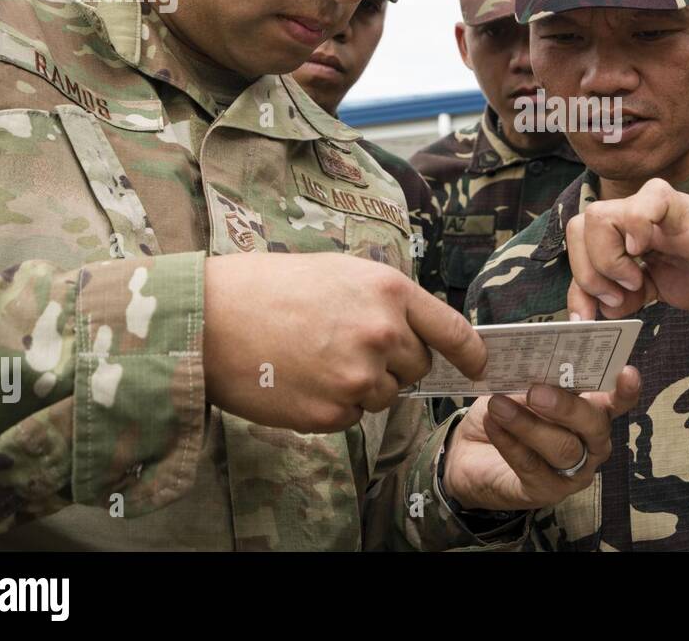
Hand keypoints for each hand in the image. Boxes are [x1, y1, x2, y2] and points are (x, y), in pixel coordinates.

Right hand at [202, 252, 485, 432]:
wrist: (210, 319)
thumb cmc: (272, 287)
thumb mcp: (342, 272)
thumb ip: (388, 302)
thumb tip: (422, 336)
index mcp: (390, 292)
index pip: (454, 331)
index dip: (471, 353)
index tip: (478, 365)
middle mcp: (382, 335)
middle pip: (417, 367)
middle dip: (394, 361)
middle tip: (345, 343)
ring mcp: (357, 377)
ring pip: (385, 395)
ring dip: (362, 386)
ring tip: (316, 358)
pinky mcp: (331, 413)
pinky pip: (353, 417)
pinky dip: (334, 405)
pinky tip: (302, 379)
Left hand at [441, 366, 641, 510]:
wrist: (471, 453)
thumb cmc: (507, 411)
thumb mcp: (519, 387)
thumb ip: (535, 379)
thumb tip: (535, 364)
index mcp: (593, 411)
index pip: (618, 401)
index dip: (626, 390)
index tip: (627, 373)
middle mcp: (592, 443)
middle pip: (594, 426)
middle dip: (567, 407)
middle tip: (536, 391)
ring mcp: (574, 471)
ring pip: (562, 448)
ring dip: (528, 425)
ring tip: (499, 405)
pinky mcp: (547, 491)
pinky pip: (531, 466)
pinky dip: (510, 442)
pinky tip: (494, 424)